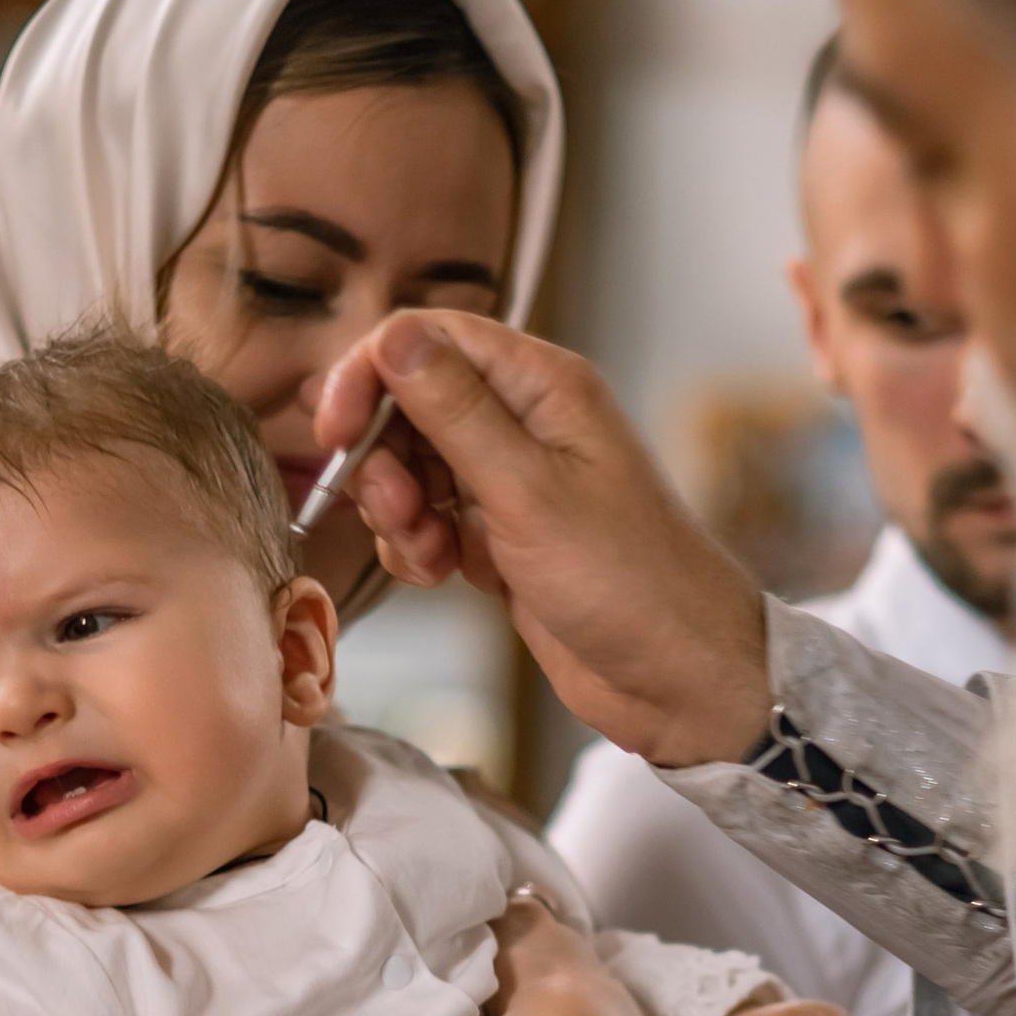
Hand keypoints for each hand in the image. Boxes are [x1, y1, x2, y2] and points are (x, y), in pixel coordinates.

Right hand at [317, 313, 771, 766]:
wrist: (680, 677)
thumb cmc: (631, 582)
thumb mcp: (529, 493)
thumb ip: (456, 413)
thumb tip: (394, 338)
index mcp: (543, 387)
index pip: (429, 340)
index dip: (370, 376)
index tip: (336, 430)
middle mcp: (527, 422)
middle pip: (411, 404)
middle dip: (383, 458)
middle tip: (398, 511)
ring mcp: (513, 482)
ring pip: (414, 467)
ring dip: (399, 510)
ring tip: (429, 554)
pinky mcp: (503, 538)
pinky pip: (430, 521)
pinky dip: (419, 546)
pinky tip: (440, 575)